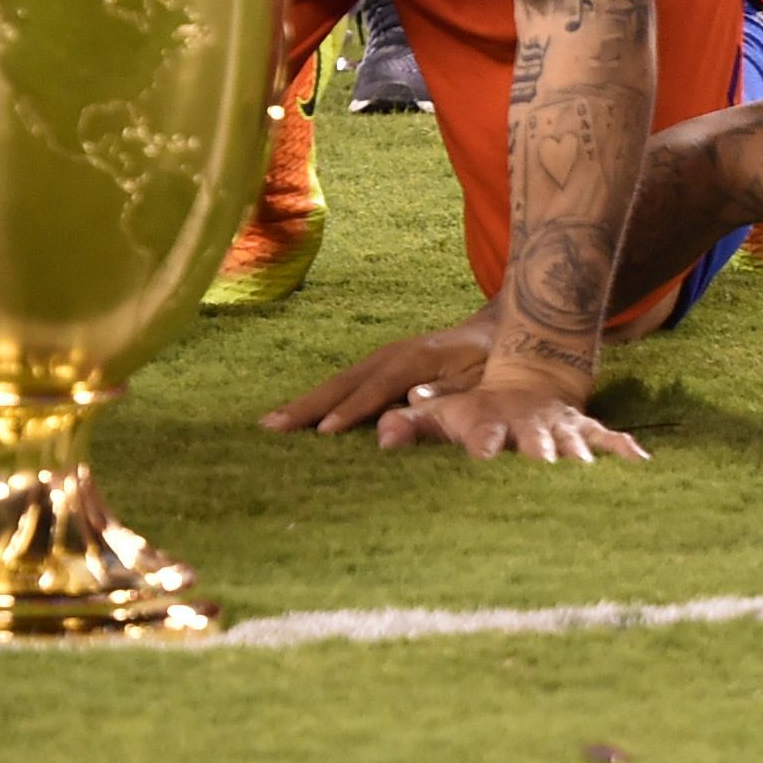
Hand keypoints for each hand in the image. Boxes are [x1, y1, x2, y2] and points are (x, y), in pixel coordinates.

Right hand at [262, 309, 496, 434]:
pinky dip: (318, 400)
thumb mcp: (481, 377)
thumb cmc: (491, 361)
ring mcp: (382, 359)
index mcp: (416, 358)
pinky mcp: (379, 367)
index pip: (377, 388)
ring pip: (337, 384)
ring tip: (269, 425)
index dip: (352, 410)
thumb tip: (412, 401)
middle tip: (271, 428)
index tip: (323, 432)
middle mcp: (392, 355)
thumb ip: (450, 392)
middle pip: (344, 383)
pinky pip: (343, 386)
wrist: (492, 330)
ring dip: (304, 403)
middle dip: (309, 405)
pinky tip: (296, 417)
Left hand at [376, 379, 647, 464]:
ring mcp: (563, 430)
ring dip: (582, 464)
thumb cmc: (478, 411)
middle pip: (536, 445)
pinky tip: (642, 466)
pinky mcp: (589, 432)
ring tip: (592, 485)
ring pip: (575, 447)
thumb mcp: (444, 413)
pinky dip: (625, 452)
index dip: (483, 443)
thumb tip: (381, 434)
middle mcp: (529, 426)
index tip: (482, 456)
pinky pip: (611, 440)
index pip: (484, 433)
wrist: (532, 380)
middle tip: (545, 473)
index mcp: (490, 422)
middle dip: (540, 460)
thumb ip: (413, 425)